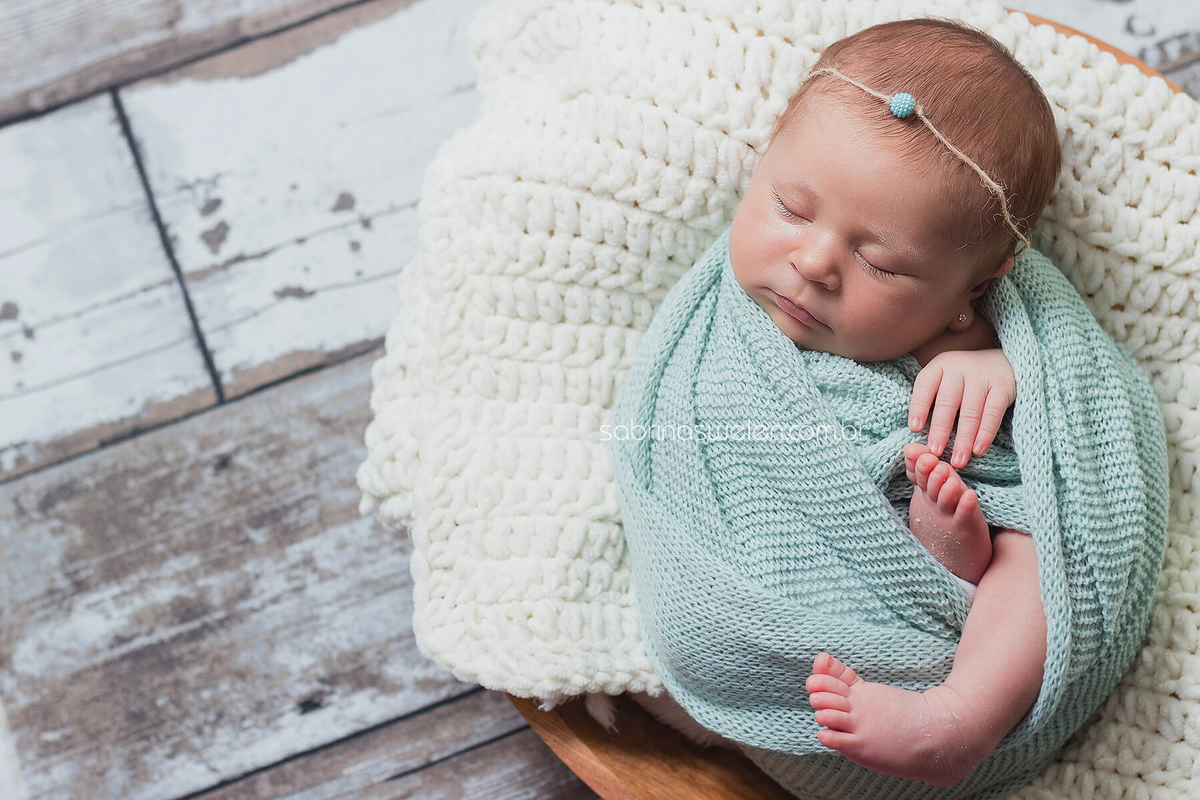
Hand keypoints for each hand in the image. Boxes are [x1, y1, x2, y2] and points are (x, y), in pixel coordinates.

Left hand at [908, 349, 1015, 467]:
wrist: (1005, 362)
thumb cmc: (966, 379)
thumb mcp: (946, 379)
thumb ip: (933, 398)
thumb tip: (918, 433)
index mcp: (940, 366)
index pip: (925, 385)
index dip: (918, 406)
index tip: (914, 428)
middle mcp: (959, 368)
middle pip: (947, 402)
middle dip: (940, 430)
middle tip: (935, 453)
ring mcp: (982, 376)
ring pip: (970, 412)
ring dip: (963, 439)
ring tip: (957, 460)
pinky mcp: (1003, 386)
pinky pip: (993, 413)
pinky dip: (986, 433)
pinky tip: (978, 449)